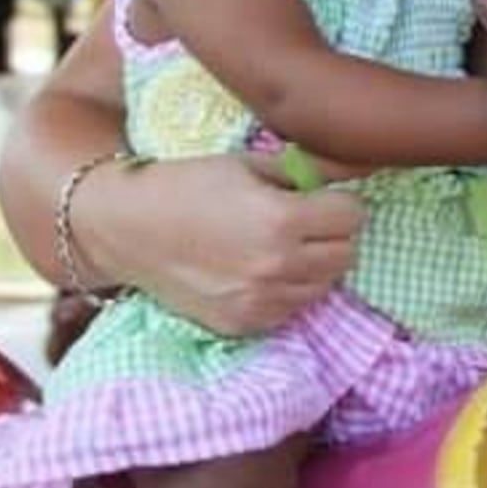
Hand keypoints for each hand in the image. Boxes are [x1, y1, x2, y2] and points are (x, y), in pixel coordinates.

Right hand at [77, 150, 365, 336]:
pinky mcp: (245, 324)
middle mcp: (277, 266)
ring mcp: (261, 301)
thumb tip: (360, 165)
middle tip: (304, 220)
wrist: (126, 228)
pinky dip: (288, 290)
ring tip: (280, 245)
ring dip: (314, 264)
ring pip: (325, 285)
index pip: (353, 216)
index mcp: (281, 219)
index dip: (339, 202)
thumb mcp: (249, 163)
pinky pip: (293, 308)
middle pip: (347, 254)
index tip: (319, 197)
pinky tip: (259, 269)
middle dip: (333, 234)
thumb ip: (307, 169)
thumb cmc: (187, 185)